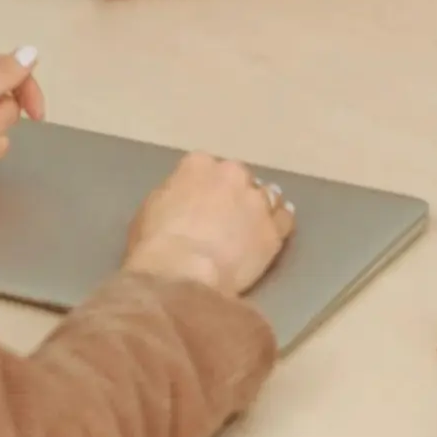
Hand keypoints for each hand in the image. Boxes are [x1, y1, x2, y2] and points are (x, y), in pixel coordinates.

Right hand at [122, 151, 294, 296]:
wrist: (184, 272)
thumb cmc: (156, 243)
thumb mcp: (151, 208)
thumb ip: (173, 196)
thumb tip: (183, 202)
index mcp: (197, 164)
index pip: (205, 167)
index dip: (204, 186)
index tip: (201, 201)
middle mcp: (231, 174)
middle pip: (238, 177)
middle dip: (233, 193)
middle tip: (225, 216)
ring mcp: (256, 201)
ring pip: (265, 194)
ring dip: (258, 205)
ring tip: (252, 223)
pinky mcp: (274, 229)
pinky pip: (284, 218)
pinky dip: (280, 220)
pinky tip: (277, 225)